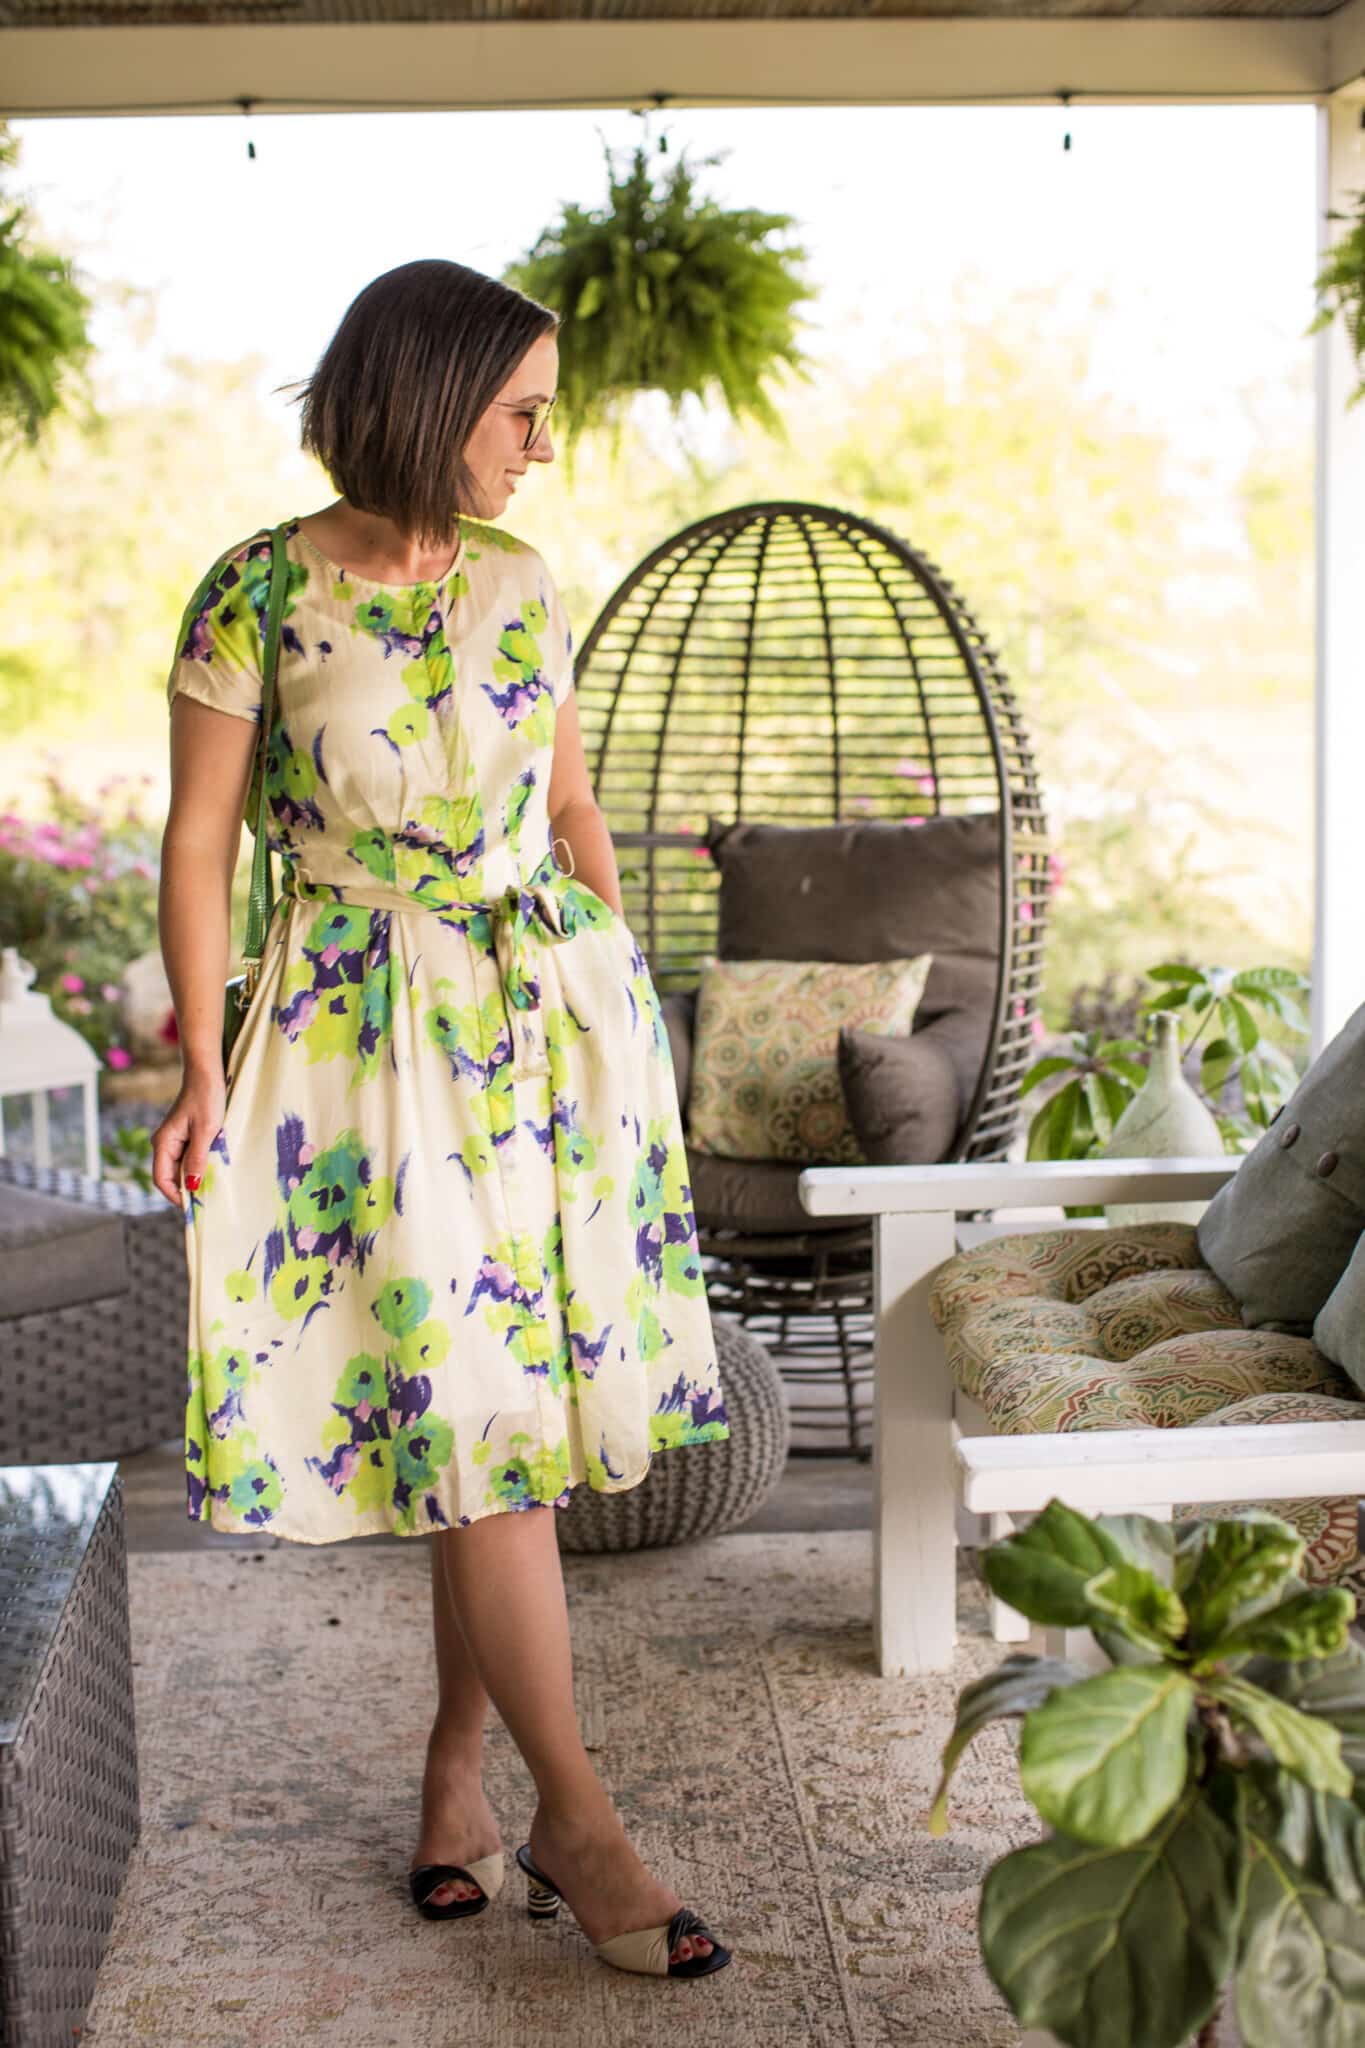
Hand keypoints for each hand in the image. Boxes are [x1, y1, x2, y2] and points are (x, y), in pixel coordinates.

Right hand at [152, 1069, 226, 1207]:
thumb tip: (192, 1186)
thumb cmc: (206, 1098)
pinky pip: (189, 1158)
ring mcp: (175, 1140)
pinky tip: (215, 1169)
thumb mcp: (206, 1130)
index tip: (193, 1207)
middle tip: (208, 1200)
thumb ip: (197, 1158)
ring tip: (213, 1186)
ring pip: (181, 1168)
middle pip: (171, 1176)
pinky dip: (200, 1166)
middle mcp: (165, 1144)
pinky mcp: (186, 1136)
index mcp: (163, 1143)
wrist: (207, 1074)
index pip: (161, 1179)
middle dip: (186, 1189)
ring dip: (194, 1178)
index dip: (175, 1196)